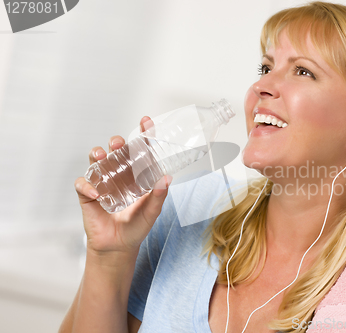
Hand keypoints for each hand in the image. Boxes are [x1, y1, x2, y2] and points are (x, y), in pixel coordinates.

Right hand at [74, 116, 170, 254]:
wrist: (118, 247)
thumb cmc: (137, 227)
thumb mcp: (152, 212)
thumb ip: (159, 197)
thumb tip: (167, 178)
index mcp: (137, 175)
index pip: (140, 150)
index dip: (143, 135)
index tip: (145, 121)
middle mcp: (119, 174)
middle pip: (115, 151)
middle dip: (116, 143)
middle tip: (119, 143)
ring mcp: (102, 182)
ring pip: (96, 160)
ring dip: (97, 154)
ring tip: (101, 155)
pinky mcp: (88, 194)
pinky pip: (82, 184)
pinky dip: (87, 185)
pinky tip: (96, 194)